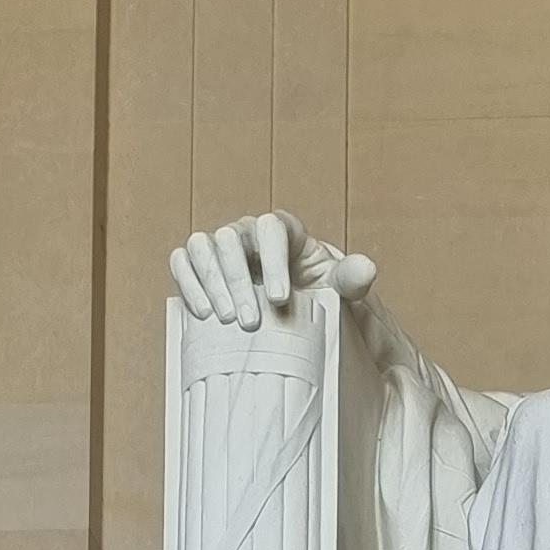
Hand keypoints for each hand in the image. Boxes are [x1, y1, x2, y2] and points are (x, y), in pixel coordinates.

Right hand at [169, 212, 378, 331]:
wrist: (293, 318)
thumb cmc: (316, 299)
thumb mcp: (338, 292)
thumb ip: (350, 279)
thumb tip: (368, 268)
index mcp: (282, 232)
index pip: (271, 227)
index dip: (272, 258)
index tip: (280, 298)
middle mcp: (246, 234)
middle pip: (230, 239)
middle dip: (238, 280)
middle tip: (251, 323)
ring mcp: (219, 249)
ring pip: (202, 246)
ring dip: (211, 282)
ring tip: (226, 320)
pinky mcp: (200, 268)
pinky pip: (182, 262)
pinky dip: (187, 282)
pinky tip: (202, 313)